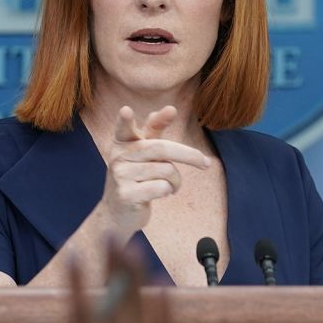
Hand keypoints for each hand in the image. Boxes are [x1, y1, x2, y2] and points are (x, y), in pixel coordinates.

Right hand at [36, 242, 181, 322]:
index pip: (83, 314)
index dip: (78, 283)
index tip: (75, 257)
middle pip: (119, 303)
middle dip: (113, 266)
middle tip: (111, 238)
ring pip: (147, 311)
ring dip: (139, 277)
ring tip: (133, 250)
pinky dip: (165, 306)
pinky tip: (159, 284)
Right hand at [100, 106, 210, 235]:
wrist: (117, 213)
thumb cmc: (136, 178)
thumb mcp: (143, 154)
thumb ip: (154, 132)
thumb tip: (170, 108)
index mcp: (122, 143)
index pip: (126, 128)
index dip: (126, 120)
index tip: (126, 109)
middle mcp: (119, 157)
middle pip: (161, 148)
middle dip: (189, 155)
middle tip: (206, 163)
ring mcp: (120, 176)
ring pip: (166, 170)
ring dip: (176, 181)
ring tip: (169, 187)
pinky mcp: (126, 195)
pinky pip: (162, 187)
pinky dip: (168, 191)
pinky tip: (161, 194)